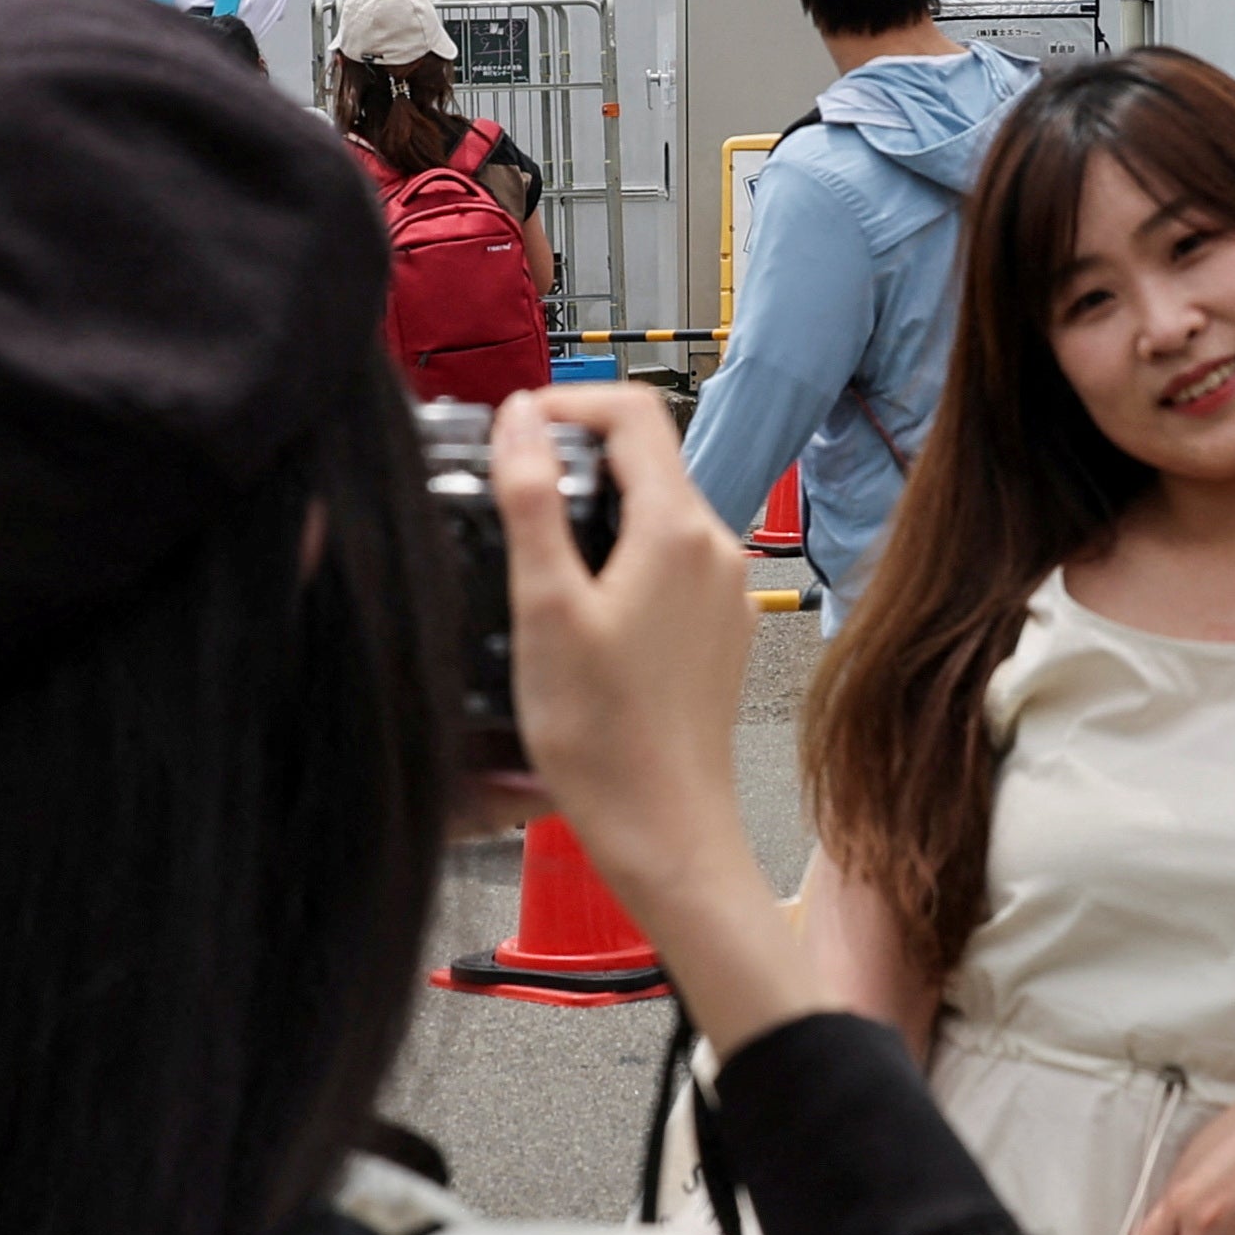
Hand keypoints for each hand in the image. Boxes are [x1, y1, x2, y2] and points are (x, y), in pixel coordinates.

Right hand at [488, 386, 806, 1045]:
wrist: (665, 831)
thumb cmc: (603, 737)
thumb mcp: (545, 606)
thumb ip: (532, 498)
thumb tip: (520, 416)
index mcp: (680, 531)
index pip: (633, 413)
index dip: (568, 403)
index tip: (514, 428)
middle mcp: (717, 550)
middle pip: (648, 458)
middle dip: (577, 455)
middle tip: (509, 484)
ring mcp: (725, 591)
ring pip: (657, 511)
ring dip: (597, 508)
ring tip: (534, 547)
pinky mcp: (719, 629)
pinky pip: (670, 561)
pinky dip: (621, 556)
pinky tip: (578, 604)